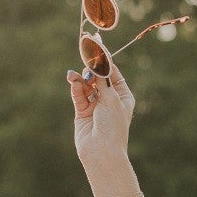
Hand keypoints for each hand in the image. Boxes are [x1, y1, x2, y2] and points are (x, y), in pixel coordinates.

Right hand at [66, 62, 135, 177]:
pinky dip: (76, 87)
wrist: (102, 153)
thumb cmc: (113, 127)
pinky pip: (78, 94)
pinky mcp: (82, 111)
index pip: (112, 72)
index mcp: (123, 95)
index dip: (104, 58)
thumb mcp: (111, 98)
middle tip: (83, 53)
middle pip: (98, 76)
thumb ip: (102, 78)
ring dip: (81, 78)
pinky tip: (73, 81)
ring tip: (75, 75)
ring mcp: (95, 105)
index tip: (96, 44)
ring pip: (86, 84)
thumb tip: (98, 59)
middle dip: (90, 66)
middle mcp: (109, 99)